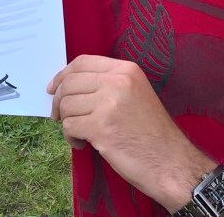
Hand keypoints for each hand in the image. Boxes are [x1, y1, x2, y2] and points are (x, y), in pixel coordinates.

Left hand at [48, 55, 213, 210]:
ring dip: (67, 123)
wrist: (170, 162)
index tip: (53, 89)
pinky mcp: (101, 127)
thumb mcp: (136, 95)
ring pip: (66, 105)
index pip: (83, 62)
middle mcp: (118, 81)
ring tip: (81, 135)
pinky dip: (71, 138)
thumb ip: (108, 85)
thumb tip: (69, 87)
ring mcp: (109, 103)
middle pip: (70, 83)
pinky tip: (84, 145)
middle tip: (59, 117)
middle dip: (58, 102)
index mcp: (127, 70)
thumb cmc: (152, 133)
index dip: (63, 75)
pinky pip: (69, 126)